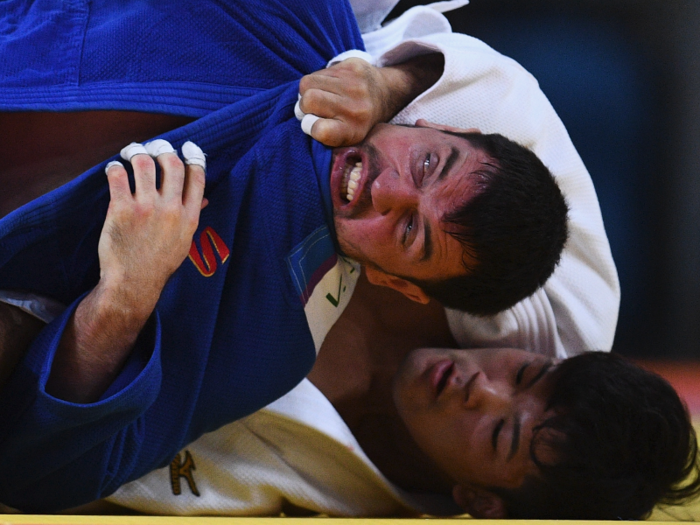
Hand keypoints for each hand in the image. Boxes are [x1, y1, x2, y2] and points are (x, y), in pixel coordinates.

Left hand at [46, 141, 205, 402]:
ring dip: (137, 152)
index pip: (197, 176)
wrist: (133, 283)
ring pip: (144, 163)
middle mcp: (170, 209)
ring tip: (131, 153)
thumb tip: (205, 197)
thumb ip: (191, 214)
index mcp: (189, 216)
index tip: (188, 146)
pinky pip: (118, 176)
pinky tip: (114, 170)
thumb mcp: (183, 240)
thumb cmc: (159, 262)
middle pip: (171, 163)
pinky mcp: (121, 210)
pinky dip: (115, 168)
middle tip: (153, 147)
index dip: (194, 156)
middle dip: (162, 148)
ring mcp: (146, 209)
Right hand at [297, 53, 443, 146]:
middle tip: (313, 109)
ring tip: (321, 96)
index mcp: (352, 131)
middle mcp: (355, 107)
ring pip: (307, 83)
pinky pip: (317, 72)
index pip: (320, 130)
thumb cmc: (356, 120)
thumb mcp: (345, 137)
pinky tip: (330, 85)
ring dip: (308, 91)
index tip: (317, 126)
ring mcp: (354, 84)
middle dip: (304, 106)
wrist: (384, 94)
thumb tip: (302, 115)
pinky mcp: (351, 66)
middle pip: (308, 101)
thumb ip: (322, 132)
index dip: (311, 127)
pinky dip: (318, 80)